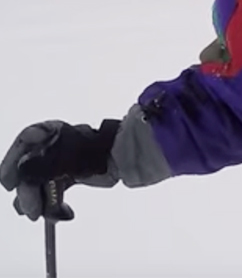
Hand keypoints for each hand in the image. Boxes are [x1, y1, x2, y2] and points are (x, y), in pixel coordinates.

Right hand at [0, 119, 119, 220]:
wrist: (123, 158)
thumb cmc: (94, 151)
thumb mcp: (62, 157)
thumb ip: (38, 166)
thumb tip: (20, 172)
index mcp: (50, 132)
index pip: (23, 144)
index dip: (12, 164)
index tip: (8, 184)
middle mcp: (53, 145)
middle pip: (30, 169)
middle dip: (28, 193)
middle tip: (32, 212)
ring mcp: (62, 161)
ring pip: (40, 184)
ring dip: (40, 202)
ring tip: (45, 215)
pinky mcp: (71, 176)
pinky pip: (54, 191)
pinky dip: (54, 204)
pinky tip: (62, 213)